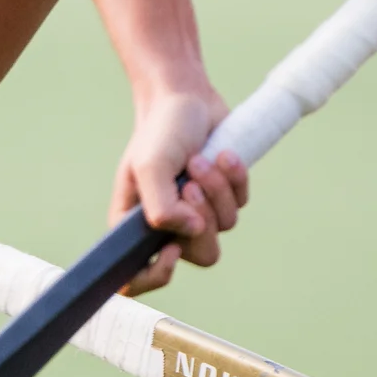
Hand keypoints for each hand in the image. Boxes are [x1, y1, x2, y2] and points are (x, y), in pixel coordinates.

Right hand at [108, 79, 247, 295]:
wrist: (186, 98)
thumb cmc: (160, 131)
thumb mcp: (151, 165)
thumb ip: (162, 207)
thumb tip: (192, 231)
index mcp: (135, 224)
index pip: (137, 278)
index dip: (157, 275)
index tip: (172, 250)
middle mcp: (167, 225)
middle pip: (201, 255)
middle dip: (202, 218)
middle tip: (190, 185)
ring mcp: (198, 211)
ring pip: (225, 227)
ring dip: (217, 190)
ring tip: (200, 159)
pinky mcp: (224, 196)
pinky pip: (241, 204)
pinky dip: (235, 179)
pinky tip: (222, 154)